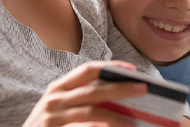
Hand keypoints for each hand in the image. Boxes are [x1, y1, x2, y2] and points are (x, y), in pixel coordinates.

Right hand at [23, 61, 146, 126]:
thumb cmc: (46, 126)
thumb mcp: (58, 106)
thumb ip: (79, 97)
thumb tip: (115, 93)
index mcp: (58, 88)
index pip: (87, 70)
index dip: (111, 67)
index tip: (132, 69)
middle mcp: (55, 99)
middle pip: (93, 90)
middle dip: (120, 88)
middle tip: (143, 89)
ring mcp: (53, 118)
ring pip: (90, 113)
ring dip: (115, 118)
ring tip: (132, 123)